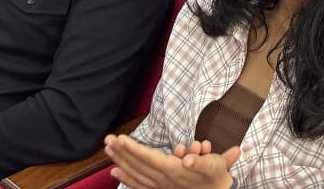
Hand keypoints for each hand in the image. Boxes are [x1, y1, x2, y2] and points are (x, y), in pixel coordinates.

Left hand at [105, 134, 237, 188]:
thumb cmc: (216, 175)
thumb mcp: (214, 165)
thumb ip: (201, 161)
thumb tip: (187, 157)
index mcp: (175, 171)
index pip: (149, 158)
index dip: (134, 149)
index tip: (120, 139)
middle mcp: (164, 180)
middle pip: (138, 165)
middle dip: (122, 152)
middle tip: (107, 139)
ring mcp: (160, 186)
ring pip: (135, 174)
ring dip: (120, 162)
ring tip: (108, 150)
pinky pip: (139, 184)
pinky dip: (126, 178)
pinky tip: (115, 172)